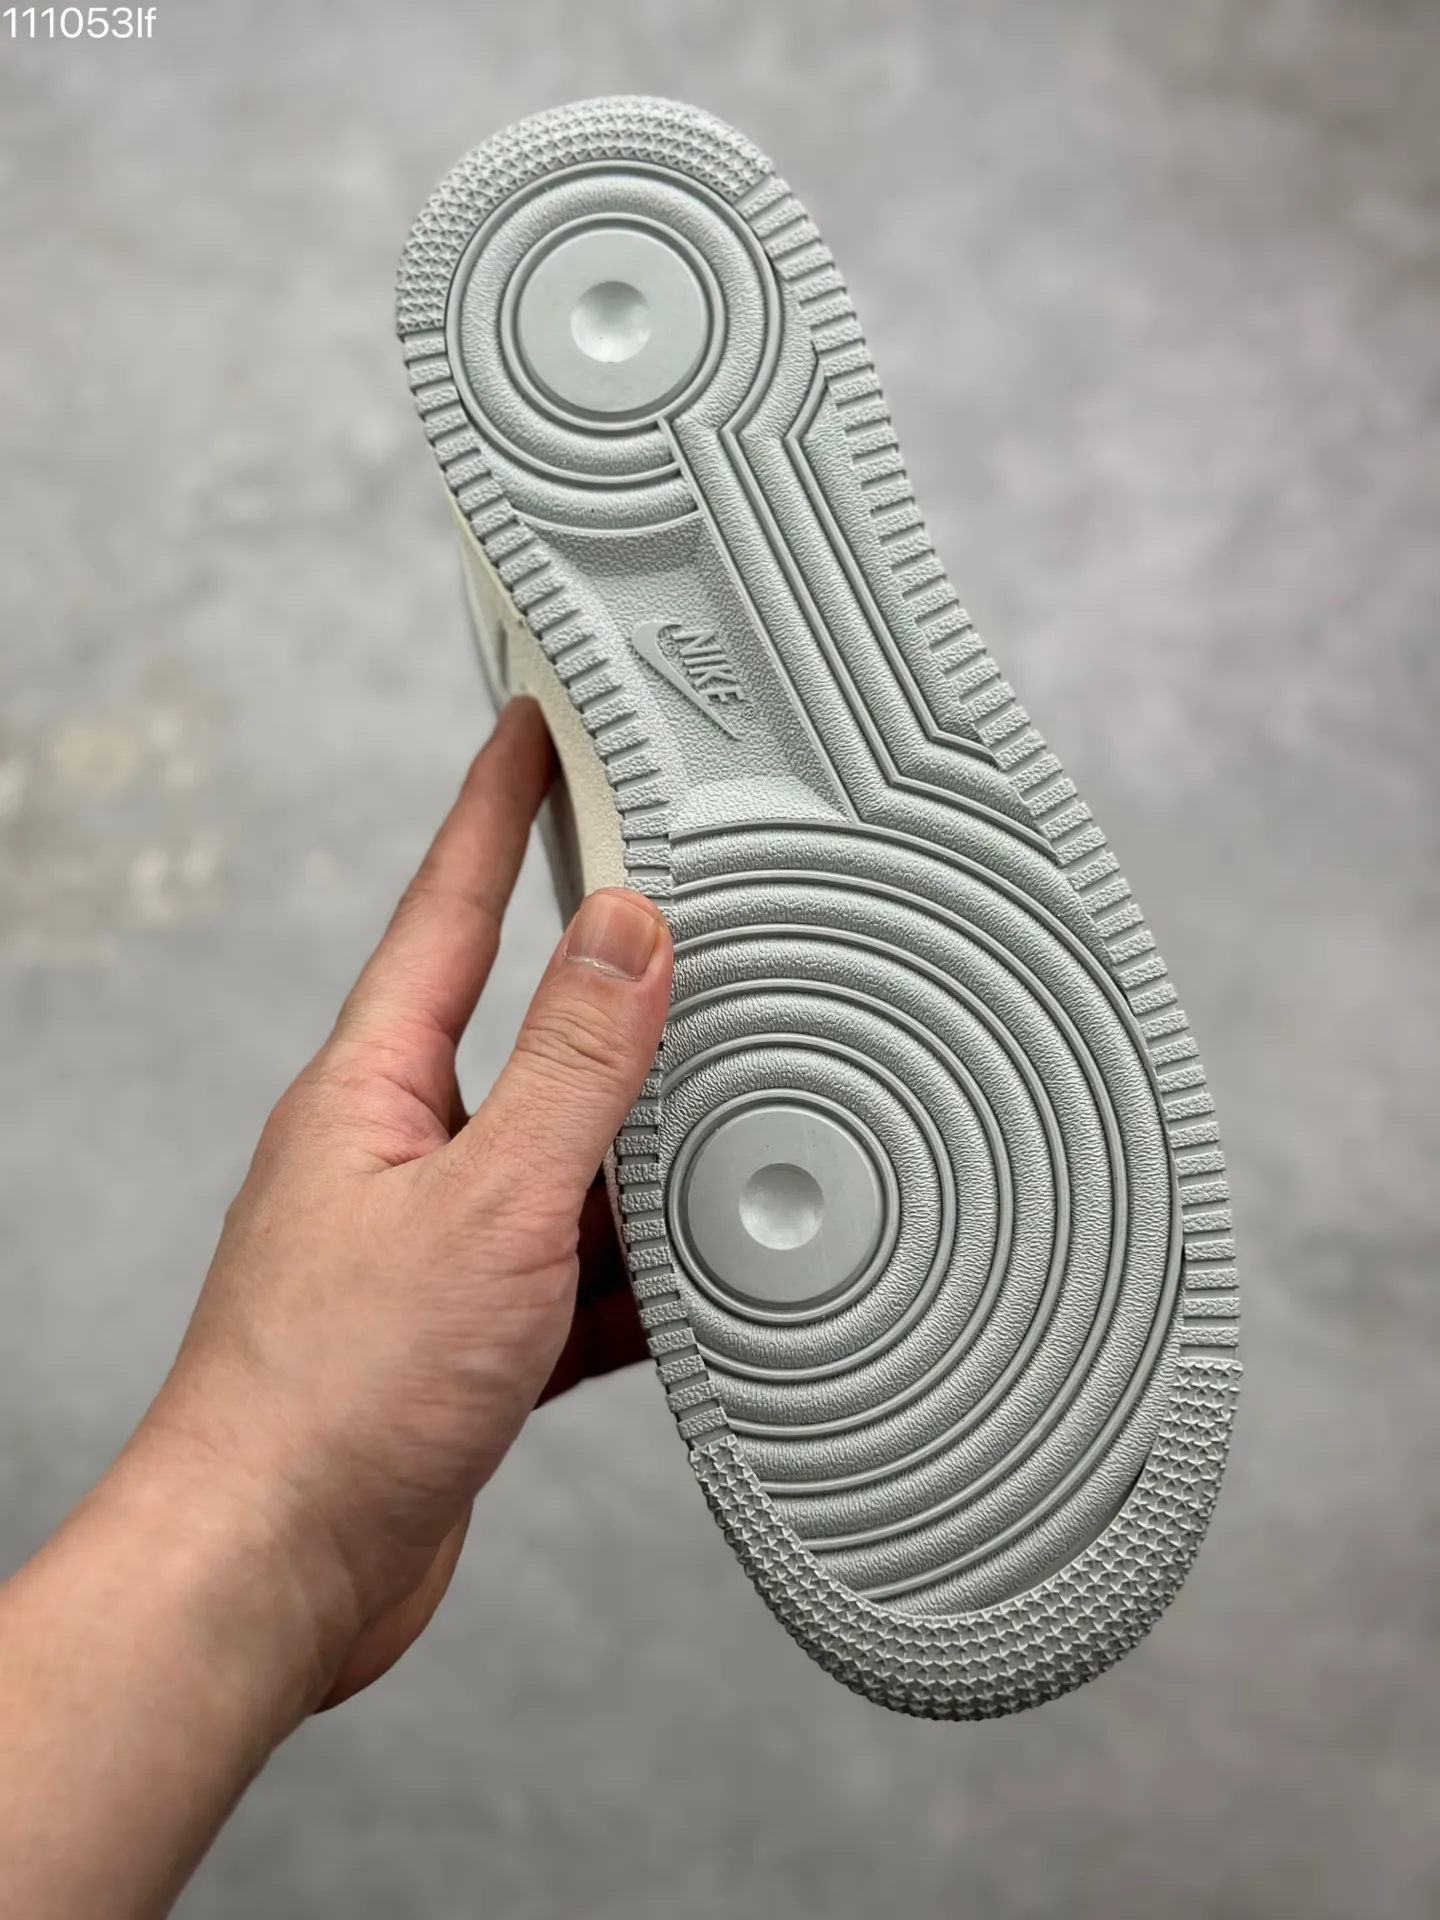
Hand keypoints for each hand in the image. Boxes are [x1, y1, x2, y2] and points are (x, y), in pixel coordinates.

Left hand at [136, 695, 670, 1707]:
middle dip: (603, 976)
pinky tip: (690, 1285)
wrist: (273, 1576)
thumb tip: (629, 928)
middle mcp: (398, 1148)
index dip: (498, 804)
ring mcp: (432, 1242)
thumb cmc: (336, 1393)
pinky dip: (632, 1275)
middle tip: (679, 903)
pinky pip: (571, 1271)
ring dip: (637, 1152)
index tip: (536, 722)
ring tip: (724, 1119)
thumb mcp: (488, 1203)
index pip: (450, 905)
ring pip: (563, 1160)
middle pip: (522, 1030)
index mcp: (377, 1087)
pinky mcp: (466, 1332)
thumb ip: (573, 1066)